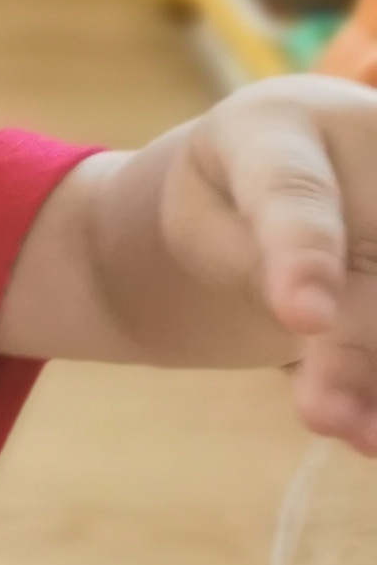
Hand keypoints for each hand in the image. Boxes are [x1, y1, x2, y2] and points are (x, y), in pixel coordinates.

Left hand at [164, 76, 376, 447]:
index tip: (304, 319)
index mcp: (279, 126)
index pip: (292, 193)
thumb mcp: (204, 219)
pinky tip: (376, 424)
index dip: (302, 255)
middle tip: (325, 420)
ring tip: (364, 438)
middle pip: (372, 258)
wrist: (282, 158)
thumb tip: (317, 325)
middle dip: (360, 345)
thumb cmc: (228, 190)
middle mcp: (369, 141)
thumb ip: (252, 263)